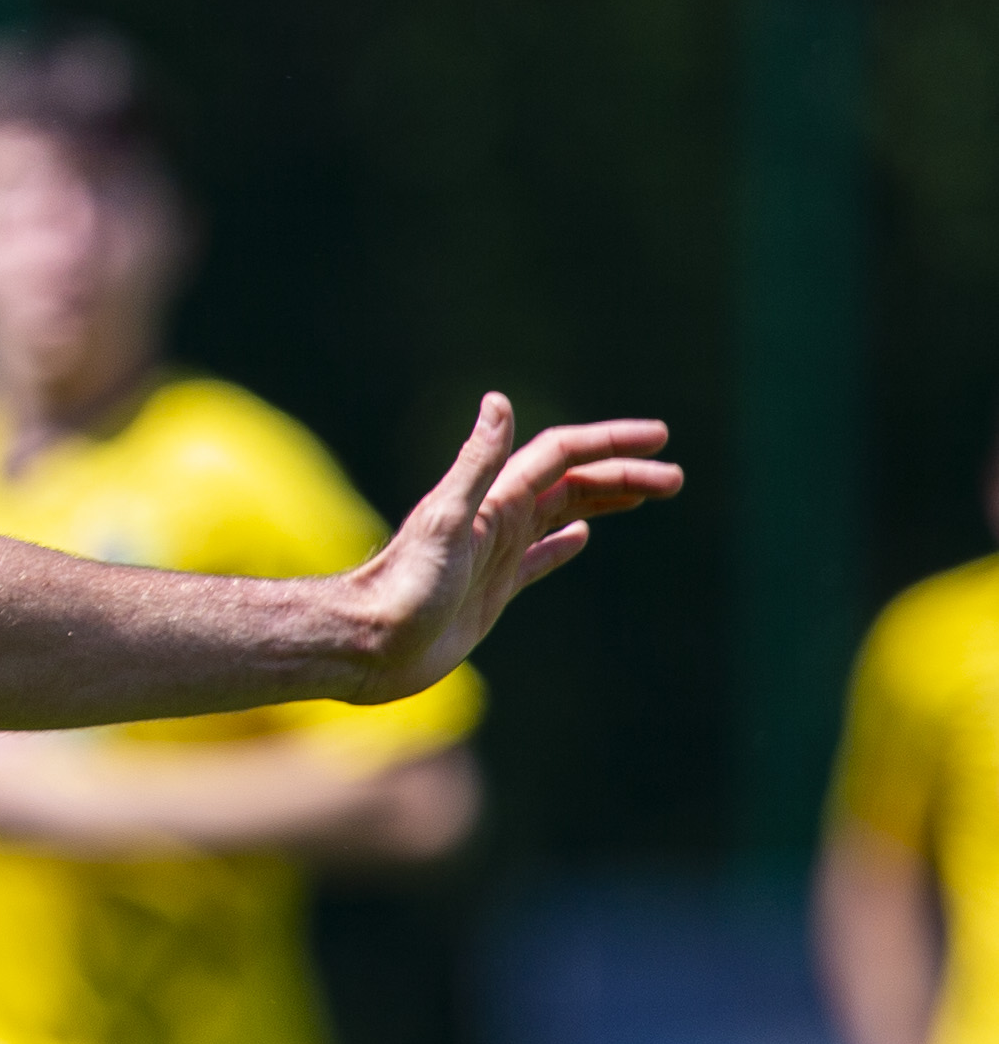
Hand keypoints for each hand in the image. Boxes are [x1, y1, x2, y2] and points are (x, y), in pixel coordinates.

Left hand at [347, 395, 679, 700]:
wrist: (368, 644)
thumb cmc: (401, 586)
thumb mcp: (445, 520)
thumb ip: (476, 463)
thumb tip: (497, 399)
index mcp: (493, 499)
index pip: (561, 456)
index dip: (608, 443)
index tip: (659, 438)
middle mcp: (496, 519)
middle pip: (571, 483)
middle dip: (621, 474)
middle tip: (675, 478)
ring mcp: (496, 554)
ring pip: (562, 514)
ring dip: (604, 500)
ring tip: (649, 494)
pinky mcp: (492, 590)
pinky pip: (539, 558)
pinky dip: (564, 544)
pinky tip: (583, 537)